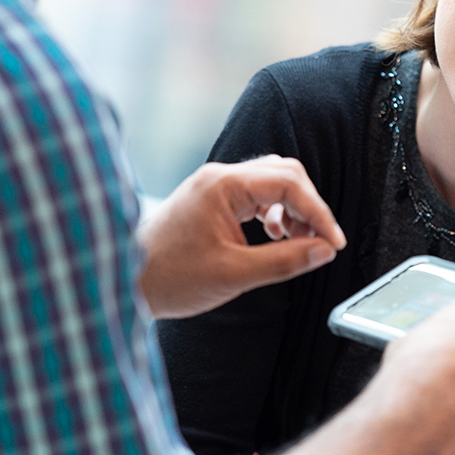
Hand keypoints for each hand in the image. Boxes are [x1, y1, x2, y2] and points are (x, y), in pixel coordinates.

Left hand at [138, 157, 345, 318]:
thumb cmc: (169, 277)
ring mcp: (214, 186)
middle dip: (308, 206)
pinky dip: (274, 212)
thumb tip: (323, 251)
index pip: (289, 184)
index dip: (318, 212)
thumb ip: (284, 260)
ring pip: (271, 182)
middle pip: (284, 174)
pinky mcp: (211, 199)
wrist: (122, 280)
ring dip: (292, 209)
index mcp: (224, 186)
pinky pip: (255, 194)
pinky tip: (275, 236)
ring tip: (298, 242)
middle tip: (319, 242)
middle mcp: (220, 177)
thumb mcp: (234, 274)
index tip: (333, 242)